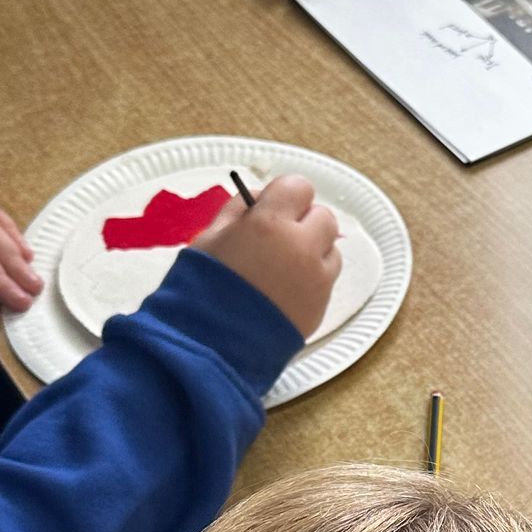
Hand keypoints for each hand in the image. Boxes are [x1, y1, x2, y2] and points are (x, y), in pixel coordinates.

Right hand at [189, 174, 340, 340]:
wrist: (212, 345)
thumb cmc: (201, 288)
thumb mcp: (208, 238)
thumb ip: (236, 211)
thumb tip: (257, 197)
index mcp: (269, 223)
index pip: (298, 186)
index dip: (285, 196)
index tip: (271, 208)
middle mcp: (301, 247)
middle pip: (324, 216)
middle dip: (303, 222)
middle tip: (278, 238)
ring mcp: (316, 278)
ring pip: (330, 249)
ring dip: (312, 251)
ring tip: (281, 269)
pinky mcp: (322, 305)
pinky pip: (327, 279)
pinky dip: (312, 279)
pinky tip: (284, 291)